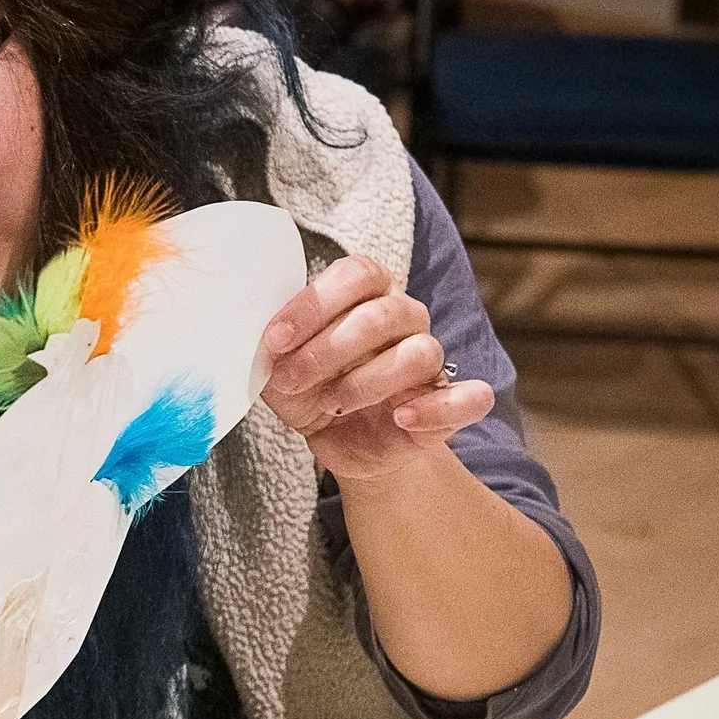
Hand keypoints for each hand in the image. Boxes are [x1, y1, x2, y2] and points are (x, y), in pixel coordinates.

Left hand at [260, 254, 493, 481]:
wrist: (344, 444)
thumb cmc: (311, 392)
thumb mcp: (279, 370)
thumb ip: (271, 349)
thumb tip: (249, 334)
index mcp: (365, 296)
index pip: (356, 273)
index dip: (313, 303)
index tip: (274, 340)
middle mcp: (404, 318)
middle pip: (383, 314)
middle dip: (327, 350)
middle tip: (291, 379)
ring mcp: (431, 360)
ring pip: (418, 353)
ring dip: (366, 381)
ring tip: (333, 403)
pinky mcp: (451, 404)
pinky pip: (470, 397)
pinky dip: (436, 408)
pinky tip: (401, 418)